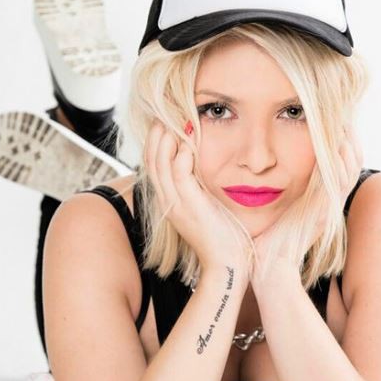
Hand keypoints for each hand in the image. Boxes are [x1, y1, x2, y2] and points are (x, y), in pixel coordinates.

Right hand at [144, 120, 252, 272]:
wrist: (228, 265)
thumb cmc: (224, 237)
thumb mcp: (208, 208)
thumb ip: (201, 189)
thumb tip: (203, 170)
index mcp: (172, 203)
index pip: (155, 168)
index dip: (155, 145)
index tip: (162, 124)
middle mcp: (169, 204)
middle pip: (152, 164)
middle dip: (155, 138)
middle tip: (161, 116)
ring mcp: (178, 207)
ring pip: (161, 167)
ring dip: (164, 143)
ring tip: (170, 122)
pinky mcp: (192, 209)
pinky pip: (180, 178)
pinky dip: (180, 159)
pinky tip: (186, 145)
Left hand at [250, 123, 363, 288]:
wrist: (267, 268)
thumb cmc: (267, 240)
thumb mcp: (280, 208)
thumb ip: (285, 190)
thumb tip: (273, 168)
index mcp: (321, 199)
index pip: (340, 162)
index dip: (342, 139)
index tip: (334, 116)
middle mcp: (329, 202)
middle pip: (351, 161)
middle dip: (349, 135)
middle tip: (343, 112)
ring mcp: (328, 209)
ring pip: (348, 169)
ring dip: (346, 143)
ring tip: (342, 121)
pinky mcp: (322, 215)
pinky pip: (337, 184)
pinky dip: (338, 163)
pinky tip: (335, 144)